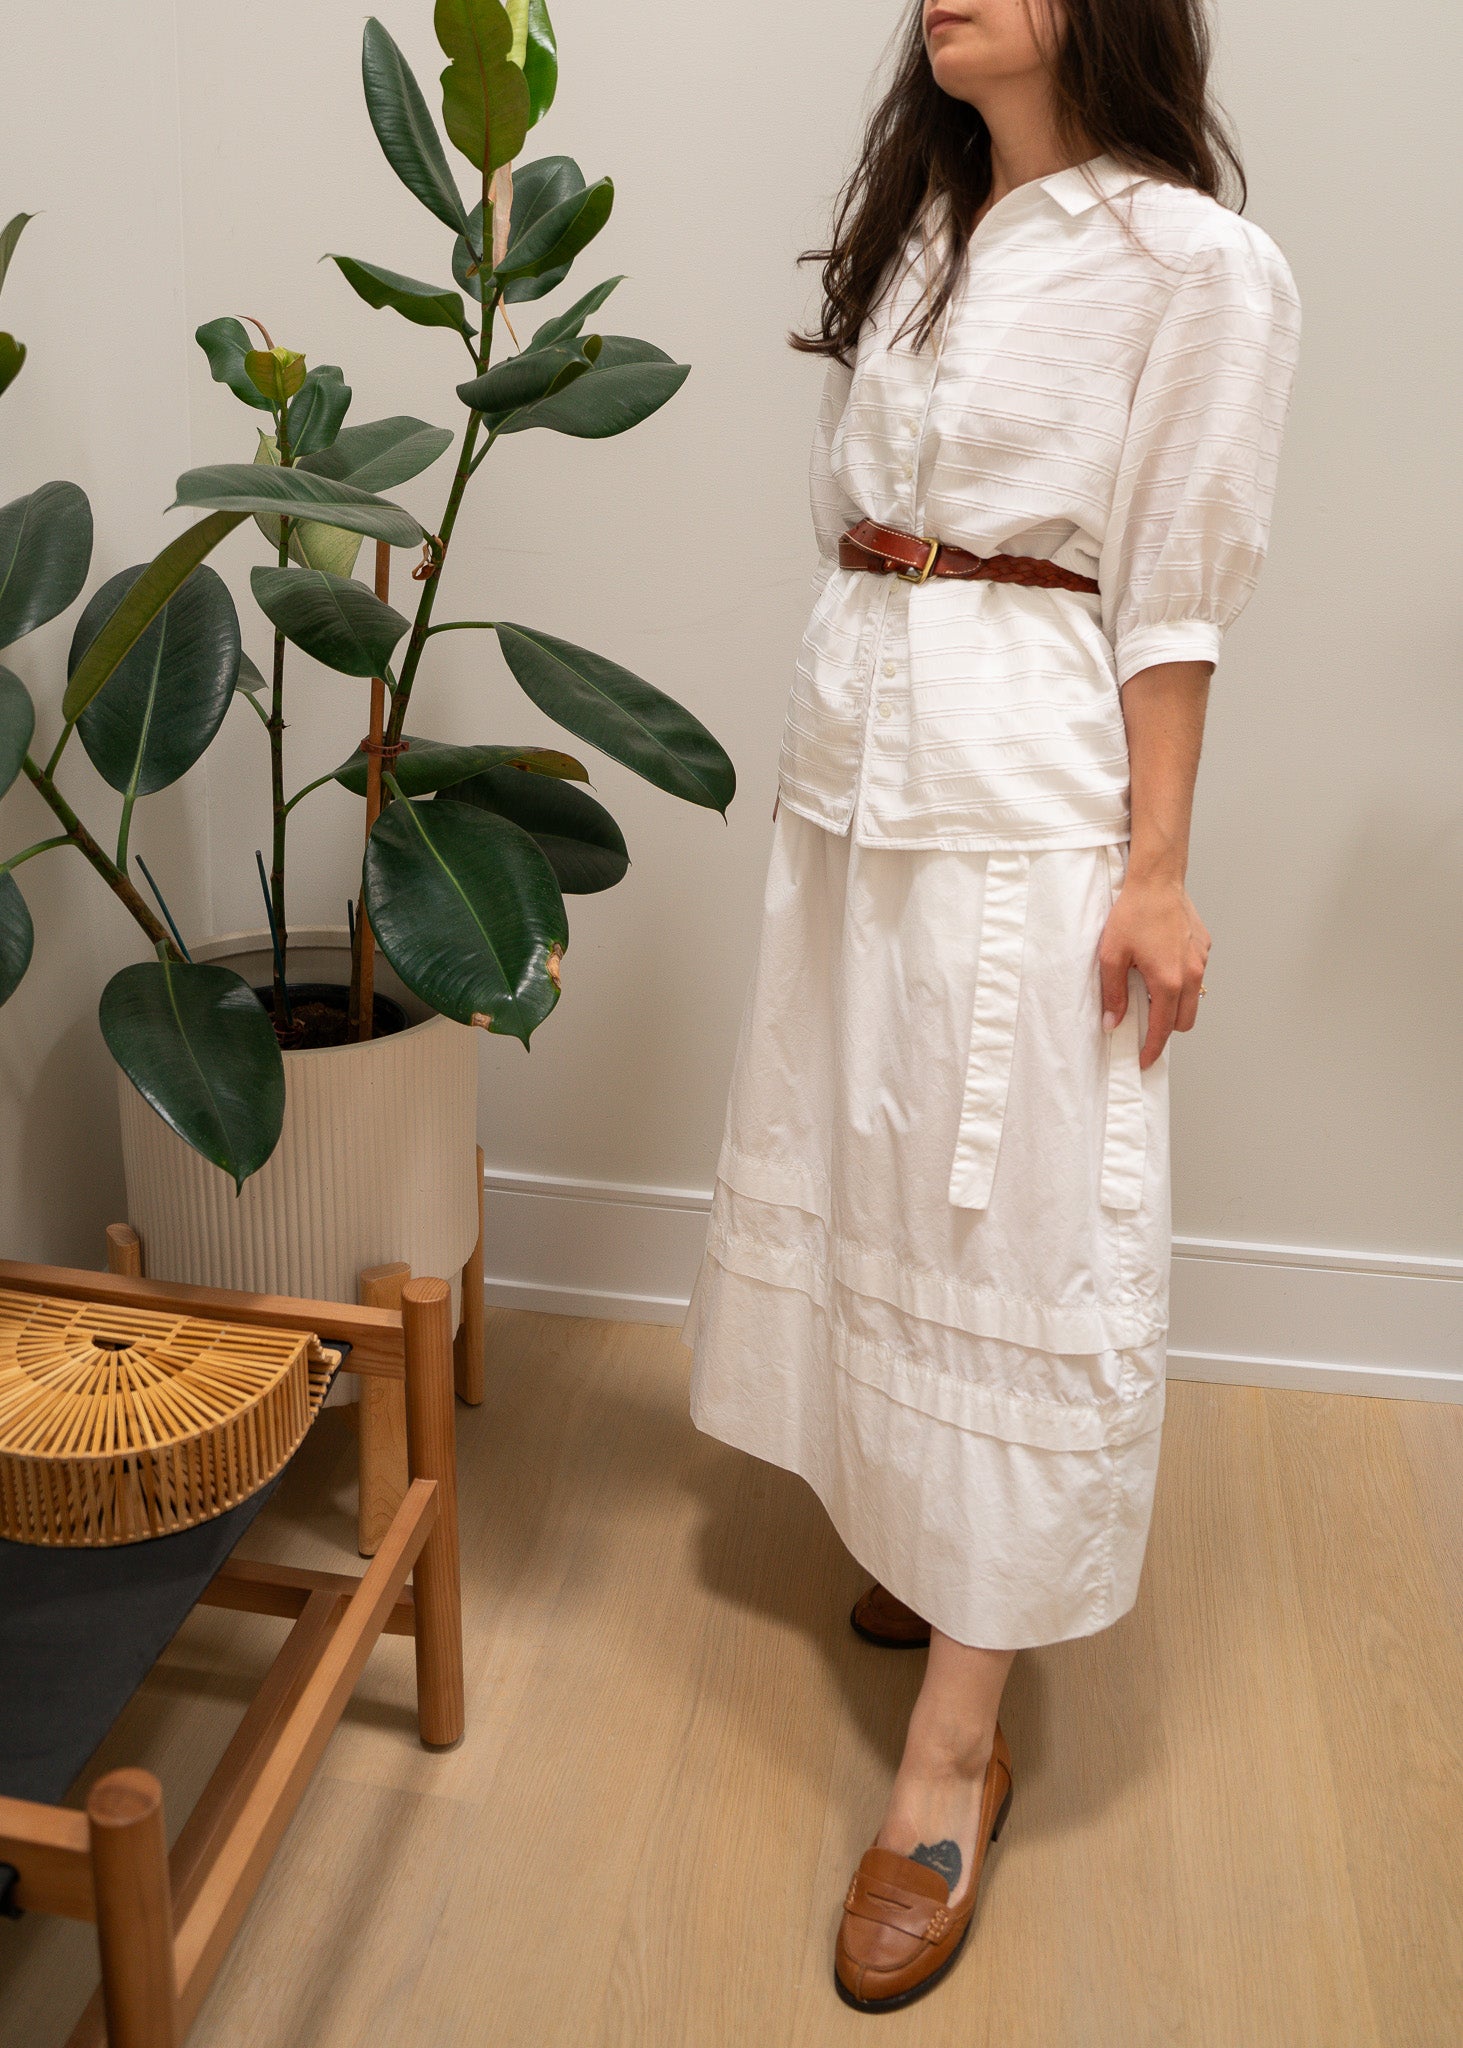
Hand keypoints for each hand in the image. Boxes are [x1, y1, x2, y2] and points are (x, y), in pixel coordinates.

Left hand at [1098, 873, 1210, 1069]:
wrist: (1157, 880)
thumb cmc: (1133, 913)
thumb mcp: (1111, 956)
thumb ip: (1113, 994)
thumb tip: (1112, 1022)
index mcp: (1168, 981)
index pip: (1164, 1028)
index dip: (1153, 1048)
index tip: (1144, 1060)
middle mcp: (1192, 974)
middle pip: (1185, 1021)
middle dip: (1167, 1030)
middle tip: (1145, 1026)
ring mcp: (1201, 961)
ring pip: (1194, 999)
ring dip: (1175, 1005)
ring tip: (1151, 994)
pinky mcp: (1204, 947)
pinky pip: (1196, 976)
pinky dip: (1182, 981)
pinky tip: (1161, 966)